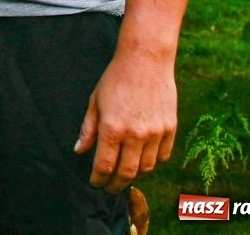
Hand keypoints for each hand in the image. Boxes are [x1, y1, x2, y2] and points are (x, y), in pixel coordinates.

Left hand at [74, 48, 176, 192]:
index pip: (104, 165)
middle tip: (110, 187)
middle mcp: (135, 134)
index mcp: (112, 128)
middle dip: (116, 184)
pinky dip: (153, 163)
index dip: (99, 178)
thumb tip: (79, 151)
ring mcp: (155, 133)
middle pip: (126, 172)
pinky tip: (143, 162)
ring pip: (146, 168)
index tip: (95, 183)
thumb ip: (88, 129)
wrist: (145, 61)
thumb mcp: (95, 102)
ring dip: (134, 175)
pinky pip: (163, 156)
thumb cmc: (115, 79)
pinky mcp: (170, 128)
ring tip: (125, 174)